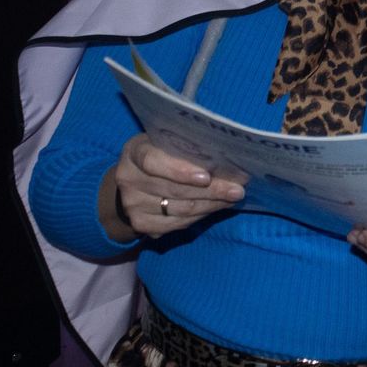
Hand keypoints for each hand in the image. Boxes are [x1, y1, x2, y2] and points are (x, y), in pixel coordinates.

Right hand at [108, 132, 244, 238]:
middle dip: (211, 190)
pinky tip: (215, 208)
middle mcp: (128, 179)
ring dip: (211, 205)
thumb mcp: (167, 142)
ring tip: (233, 198)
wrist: (134, 180)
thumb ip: (188, 146)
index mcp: (134, 152)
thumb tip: (228, 155)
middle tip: (238, 189)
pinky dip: (199, 217)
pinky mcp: (140, 224)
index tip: (207, 177)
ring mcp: (132, 204)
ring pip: (179, 209)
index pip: (153, 161)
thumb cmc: (161, 153)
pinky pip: (176, 224)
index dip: (180, 171)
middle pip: (173, 189)